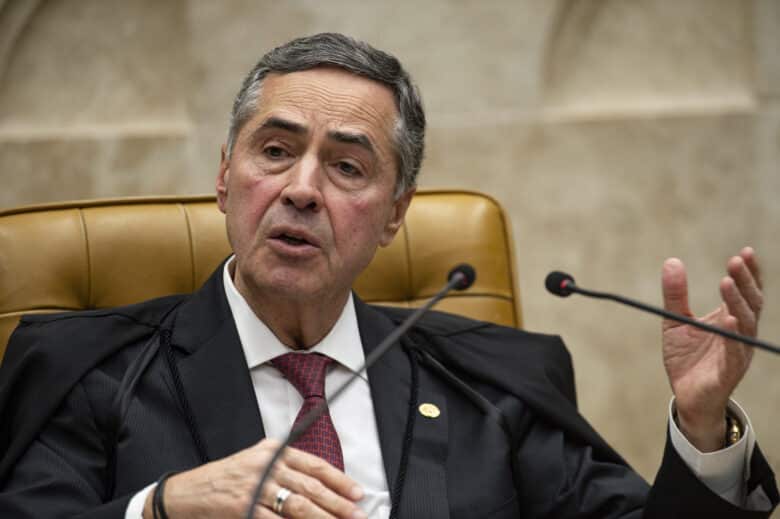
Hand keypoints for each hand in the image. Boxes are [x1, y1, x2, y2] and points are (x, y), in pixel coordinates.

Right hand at [143, 439, 365, 517]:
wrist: (186, 493)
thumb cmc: (225, 480)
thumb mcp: (256, 463)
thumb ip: (285, 470)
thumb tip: (322, 489)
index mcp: (272, 451)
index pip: (314, 464)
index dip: (339, 480)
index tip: (358, 493)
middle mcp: (265, 466)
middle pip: (310, 486)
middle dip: (338, 503)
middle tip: (358, 514)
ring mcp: (254, 488)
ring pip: (298, 506)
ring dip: (323, 518)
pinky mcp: (243, 508)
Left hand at [661, 247, 761, 451]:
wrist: (686, 396)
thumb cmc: (687, 358)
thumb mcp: (675, 321)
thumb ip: (675, 294)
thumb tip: (672, 261)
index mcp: (730, 319)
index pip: (744, 292)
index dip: (748, 273)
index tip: (745, 252)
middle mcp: (739, 333)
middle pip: (750, 303)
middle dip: (745, 281)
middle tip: (735, 260)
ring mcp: (737, 352)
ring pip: (745, 324)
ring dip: (737, 302)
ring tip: (727, 282)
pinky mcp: (728, 372)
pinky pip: (735, 353)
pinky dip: (734, 336)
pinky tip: (730, 320)